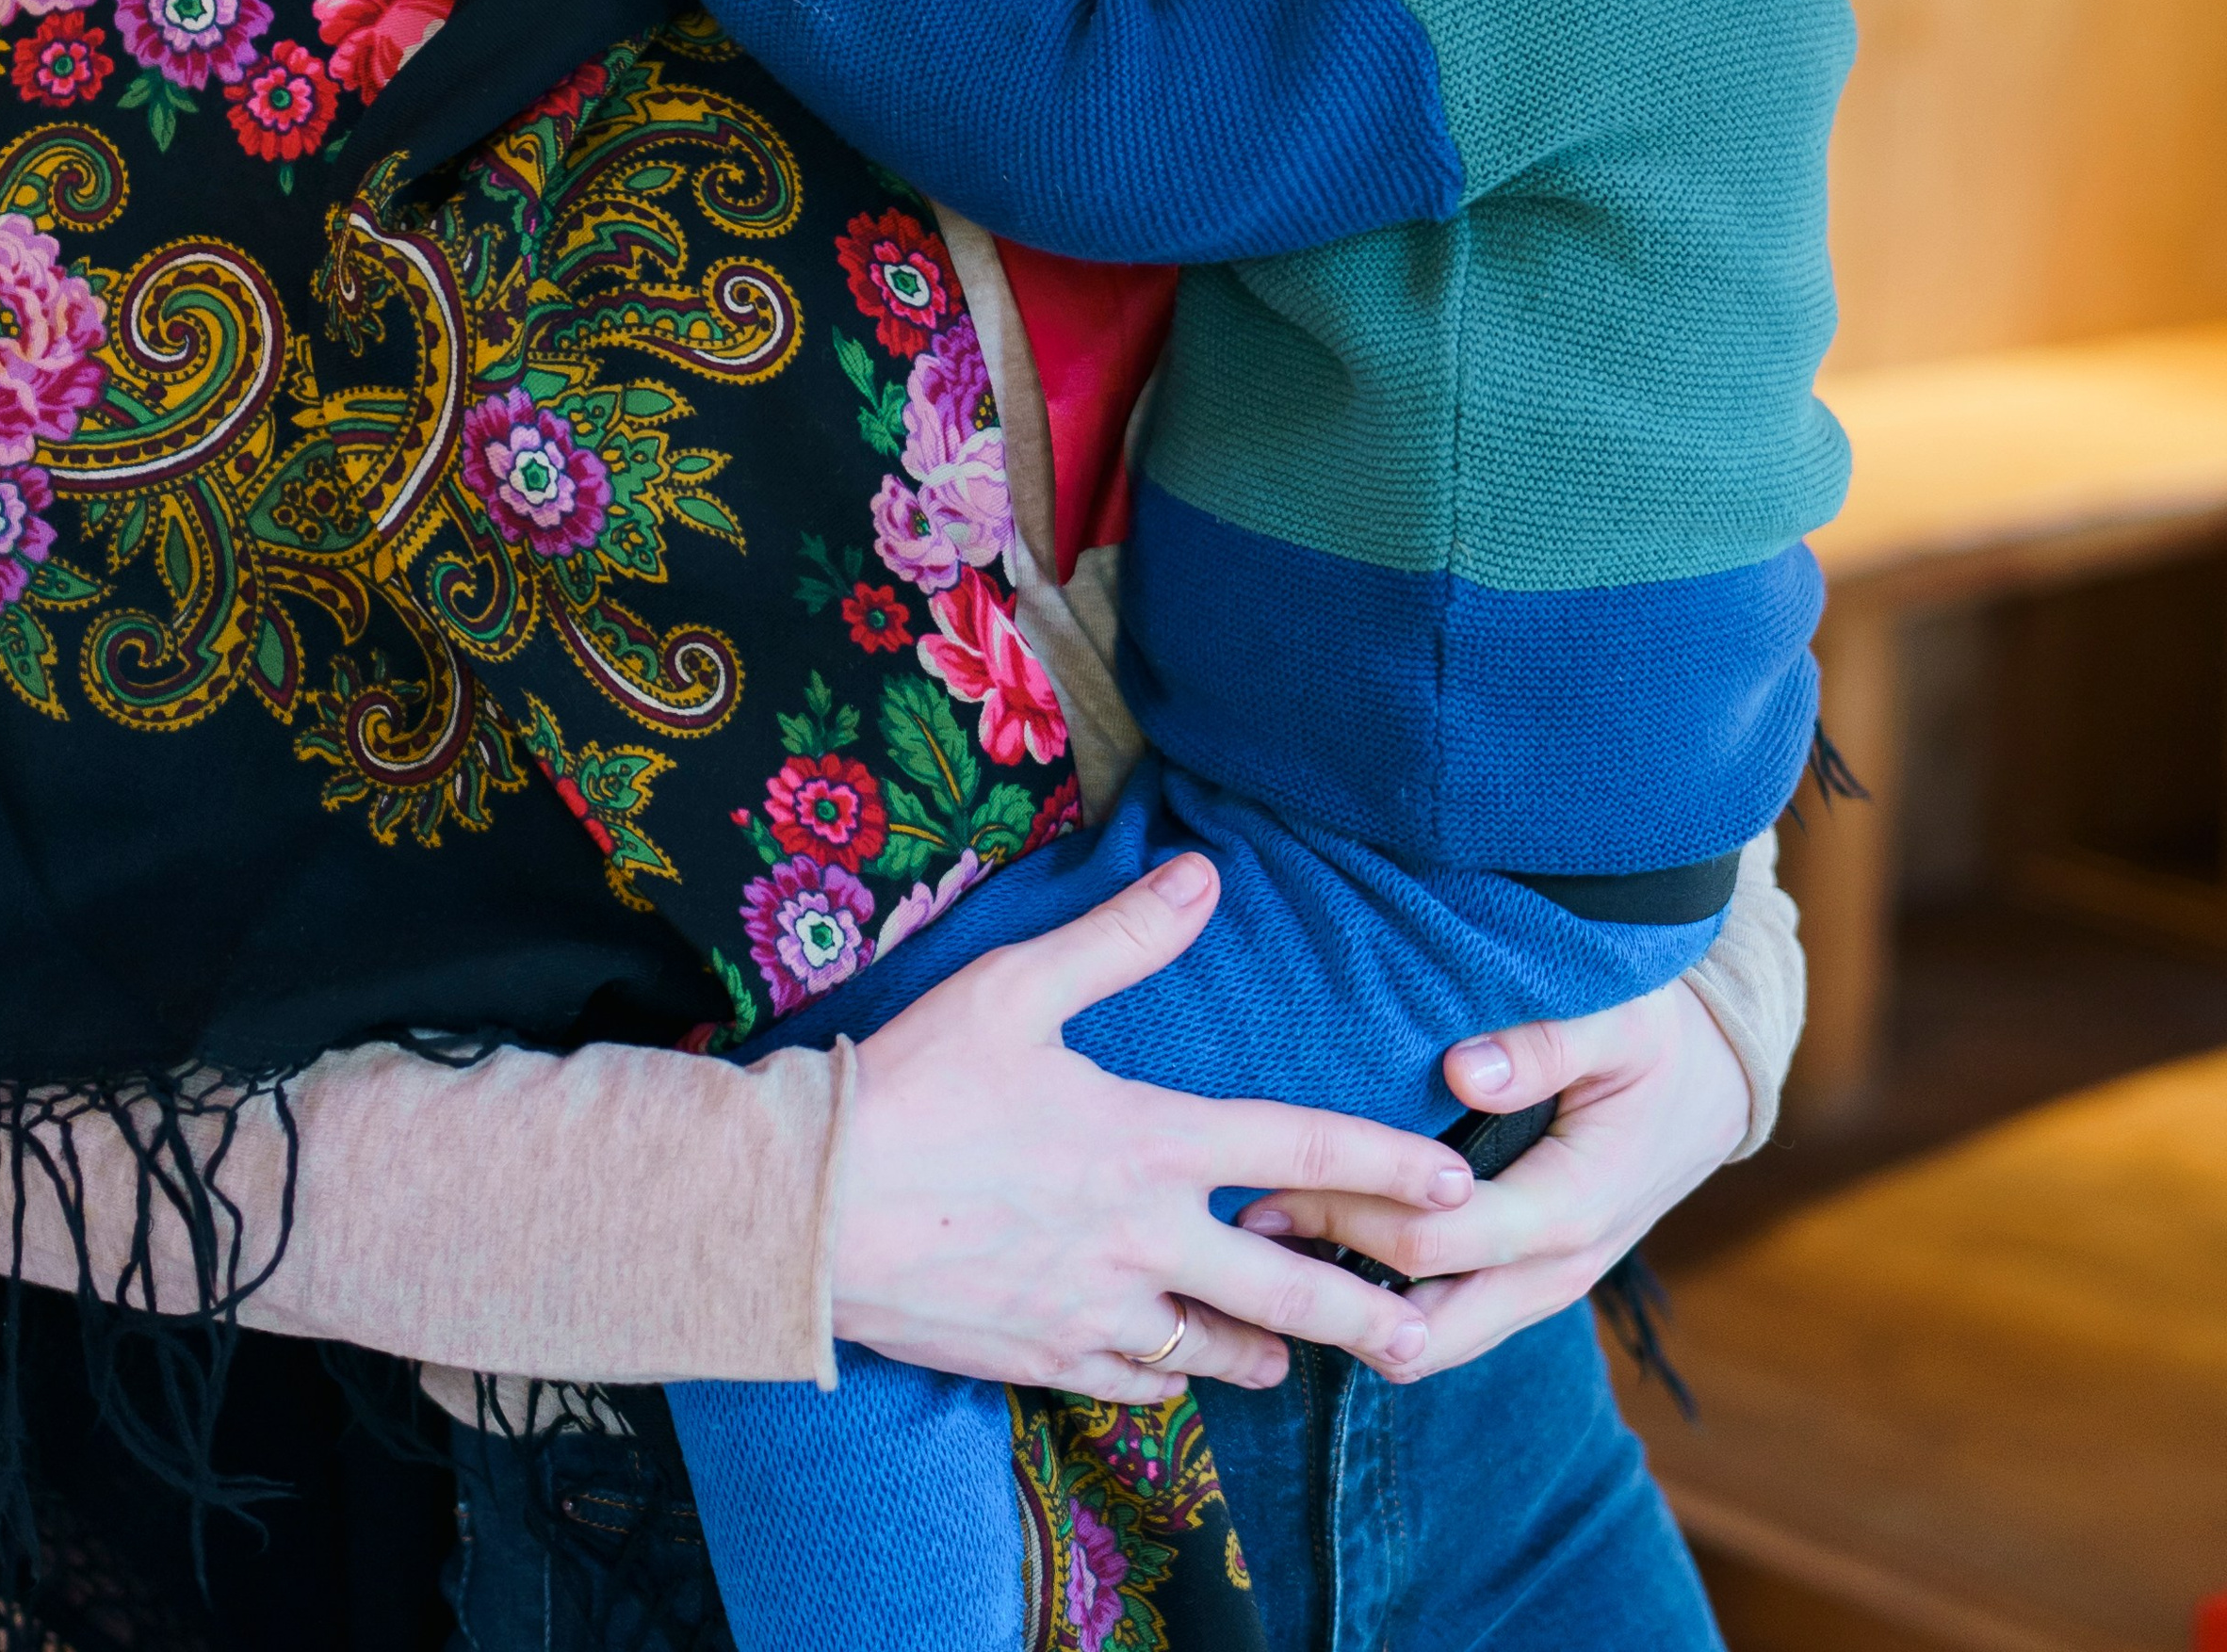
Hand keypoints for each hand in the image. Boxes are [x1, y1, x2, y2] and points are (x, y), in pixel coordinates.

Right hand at [832, 856, 1462, 1404]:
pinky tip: (1177, 1373)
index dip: (1384, 1167)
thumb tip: (1202, 875)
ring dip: (1267, 1353)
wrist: (810, 1209)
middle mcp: (1139, 1239)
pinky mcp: (1040, 1358)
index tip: (1450, 1187)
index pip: (1296, 1153)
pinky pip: (1132, 1385)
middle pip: (1283, 1292)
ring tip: (1304, 1359)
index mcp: (1146, 1142)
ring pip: (1212, 1354)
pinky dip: (1167, 1381)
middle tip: (1425, 1335)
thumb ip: (1121, 937)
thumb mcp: (1016, 986)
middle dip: (1363, 1315)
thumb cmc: (911, 1084)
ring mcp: (1092, 1311)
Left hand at [1234, 980, 1748, 1374]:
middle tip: (1246, 1235)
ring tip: (1267, 1255)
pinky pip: (1450, 1324)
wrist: (1714, 1085)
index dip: (1343, 1216)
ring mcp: (1543, 1290)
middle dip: (1332, 1292)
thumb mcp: (1618, 1019)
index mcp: (1567, 1210)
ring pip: (1433, 1345)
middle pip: (1424, 1329)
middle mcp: (1554, 1272)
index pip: (1431, 1242)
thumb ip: (1542, 1042)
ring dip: (1354, 1313)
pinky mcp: (1530, 1283)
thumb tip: (1462, 1071)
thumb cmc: (1659, 1041)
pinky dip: (1388, 1309)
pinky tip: (1325, 1259)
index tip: (1268, 1179)